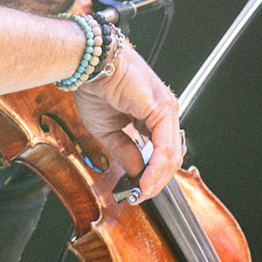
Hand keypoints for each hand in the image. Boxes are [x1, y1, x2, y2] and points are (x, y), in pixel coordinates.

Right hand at [71, 46, 183, 200]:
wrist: (90, 65)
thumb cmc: (97, 87)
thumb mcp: (109, 130)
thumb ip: (124, 152)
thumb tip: (136, 173)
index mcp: (153, 115)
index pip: (161, 152)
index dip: (151, 175)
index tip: (137, 191)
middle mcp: (165, 112)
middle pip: (170, 157)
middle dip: (156, 181)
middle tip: (139, 195)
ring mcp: (167, 110)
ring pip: (171, 155)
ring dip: (156, 179)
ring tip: (141, 192)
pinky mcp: (163, 109)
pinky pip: (164, 147)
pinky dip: (155, 168)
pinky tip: (144, 180)